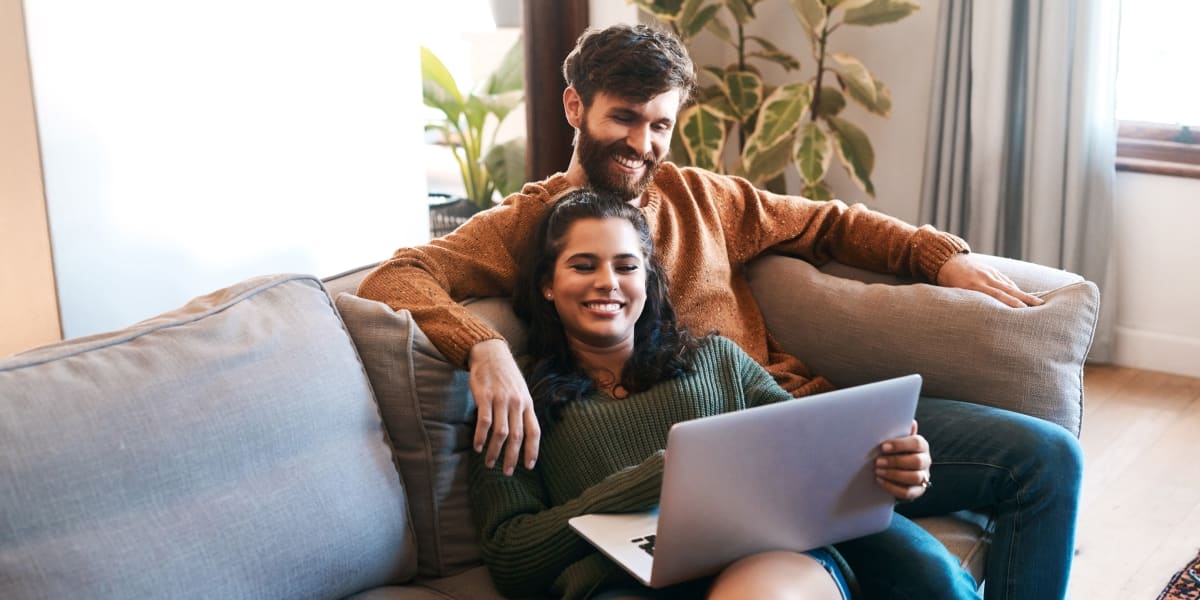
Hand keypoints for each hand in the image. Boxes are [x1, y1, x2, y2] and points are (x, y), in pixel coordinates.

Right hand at [468, 339, 540, 474]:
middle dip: (513, 457)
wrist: (491, 353)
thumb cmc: (506, 376)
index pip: (534, 431)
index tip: (529, 466)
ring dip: (494, 451)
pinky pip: (484, 422)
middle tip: (507, 472)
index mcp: (527, 403)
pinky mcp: (485, 396)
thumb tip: (524, 435)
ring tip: (489, 463)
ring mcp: (501, 400)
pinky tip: (477, 447)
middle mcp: (516, 403)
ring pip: (501, 432)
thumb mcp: (520, 391)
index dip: (532, 450)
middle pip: (517, 436)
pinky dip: (481, 437)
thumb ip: (522, 411)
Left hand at [875, 420, 931, 501]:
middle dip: (895, 462)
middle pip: (916, 462)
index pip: (917, 443)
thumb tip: (911, 421)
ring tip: (878, 471)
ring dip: (894, 474)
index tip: (883, 447)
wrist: (897, 470)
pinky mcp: (918, 490)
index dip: (900, 445)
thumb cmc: (896, 451)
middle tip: (878, 462)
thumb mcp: (897, 440)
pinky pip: (908, 492)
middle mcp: (926, 461)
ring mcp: (924, 477)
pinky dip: (893, 487)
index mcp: (922, 446)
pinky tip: (880, 481)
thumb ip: (901, 432)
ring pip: (914, 477)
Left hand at [936, 253, 1043, 307]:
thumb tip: (972, 317)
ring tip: (1039, 303)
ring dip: (1024, 294)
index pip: (995, 295)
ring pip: (1009, 285)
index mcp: (973, 285)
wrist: (946, 259)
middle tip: (1039, 306)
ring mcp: (989, 273)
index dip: (1009, 302)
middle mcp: (984, 278)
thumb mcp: (952, 291)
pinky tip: (1024, 296)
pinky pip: (1005, 280)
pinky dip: (1015, 289)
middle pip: (1007, 290)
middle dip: (1024, 299)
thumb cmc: (947, 281)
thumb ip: (963, 301)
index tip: (1022, 310)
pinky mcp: (991, 270)